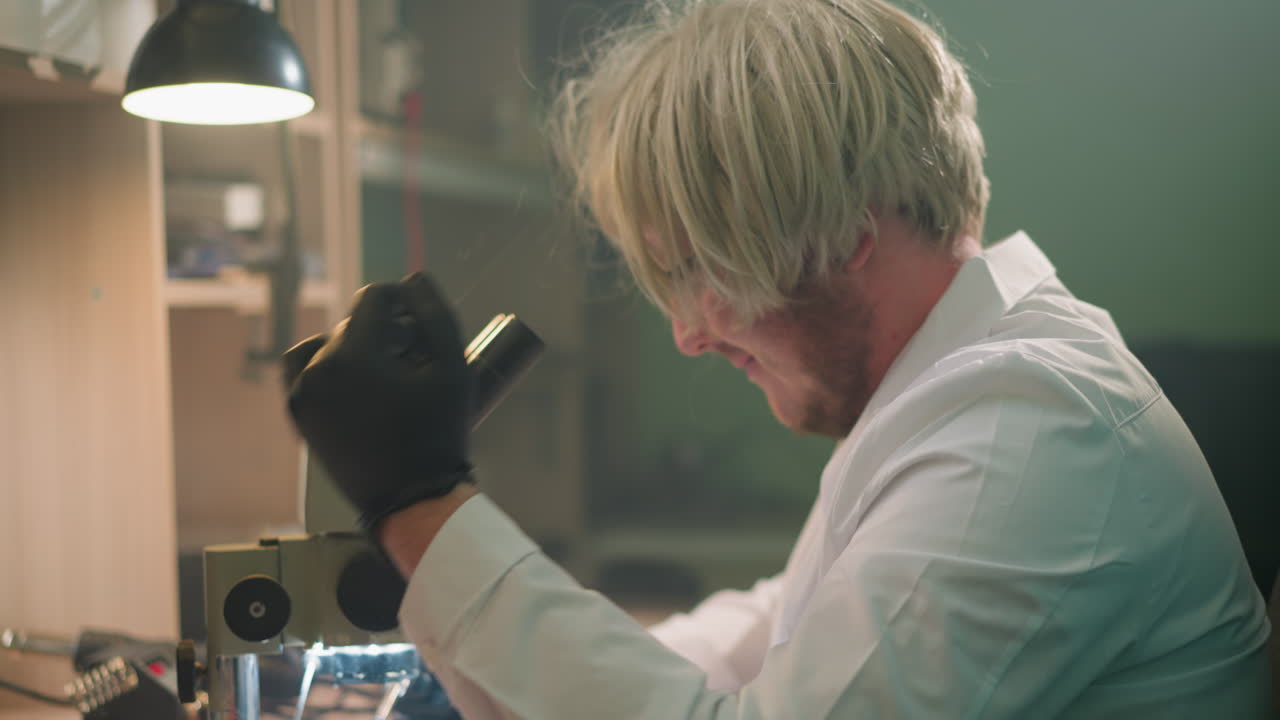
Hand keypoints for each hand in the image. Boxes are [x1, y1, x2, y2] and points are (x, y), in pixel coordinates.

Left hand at [282, 273, 472, 532]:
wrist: (411, 499)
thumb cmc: (439, 433)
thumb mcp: (454, 369)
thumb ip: (435, 314)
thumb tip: (414, 280)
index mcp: (353, 354)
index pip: (373, 297)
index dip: (404, 302)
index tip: (422, 326)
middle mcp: (318, 368)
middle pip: (354, 324)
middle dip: (386, 332)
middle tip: (416, 360)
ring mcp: (302, 394)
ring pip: (327, 344)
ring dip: (355, 348)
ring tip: (385, 373)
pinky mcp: (299, 416)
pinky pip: (305, 372)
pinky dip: (328, 367)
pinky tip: (359, 384)